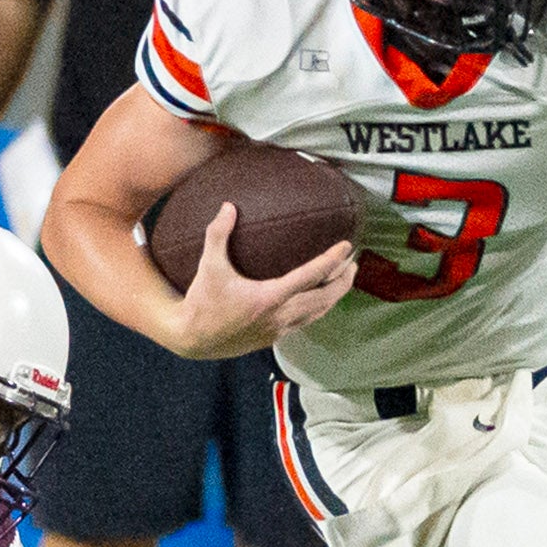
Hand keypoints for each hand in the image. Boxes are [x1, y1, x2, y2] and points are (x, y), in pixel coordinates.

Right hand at [170, 205, 357, 360]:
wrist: (192, 339)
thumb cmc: (201, 301)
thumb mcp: (208, 266)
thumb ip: (218, 234)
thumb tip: (228, 206)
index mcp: (268, 297)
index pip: (310, 276)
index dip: (332, 260)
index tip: (347, 246)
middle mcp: (279, 315)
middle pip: (325, 298)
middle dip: (344, 281)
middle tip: (354, 263)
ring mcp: (279, 329)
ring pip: (318, 313)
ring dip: (335, 296)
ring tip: (344, 279)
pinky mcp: (274, 337)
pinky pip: (306, 322)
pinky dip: (319, 309)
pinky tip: (320, 299)